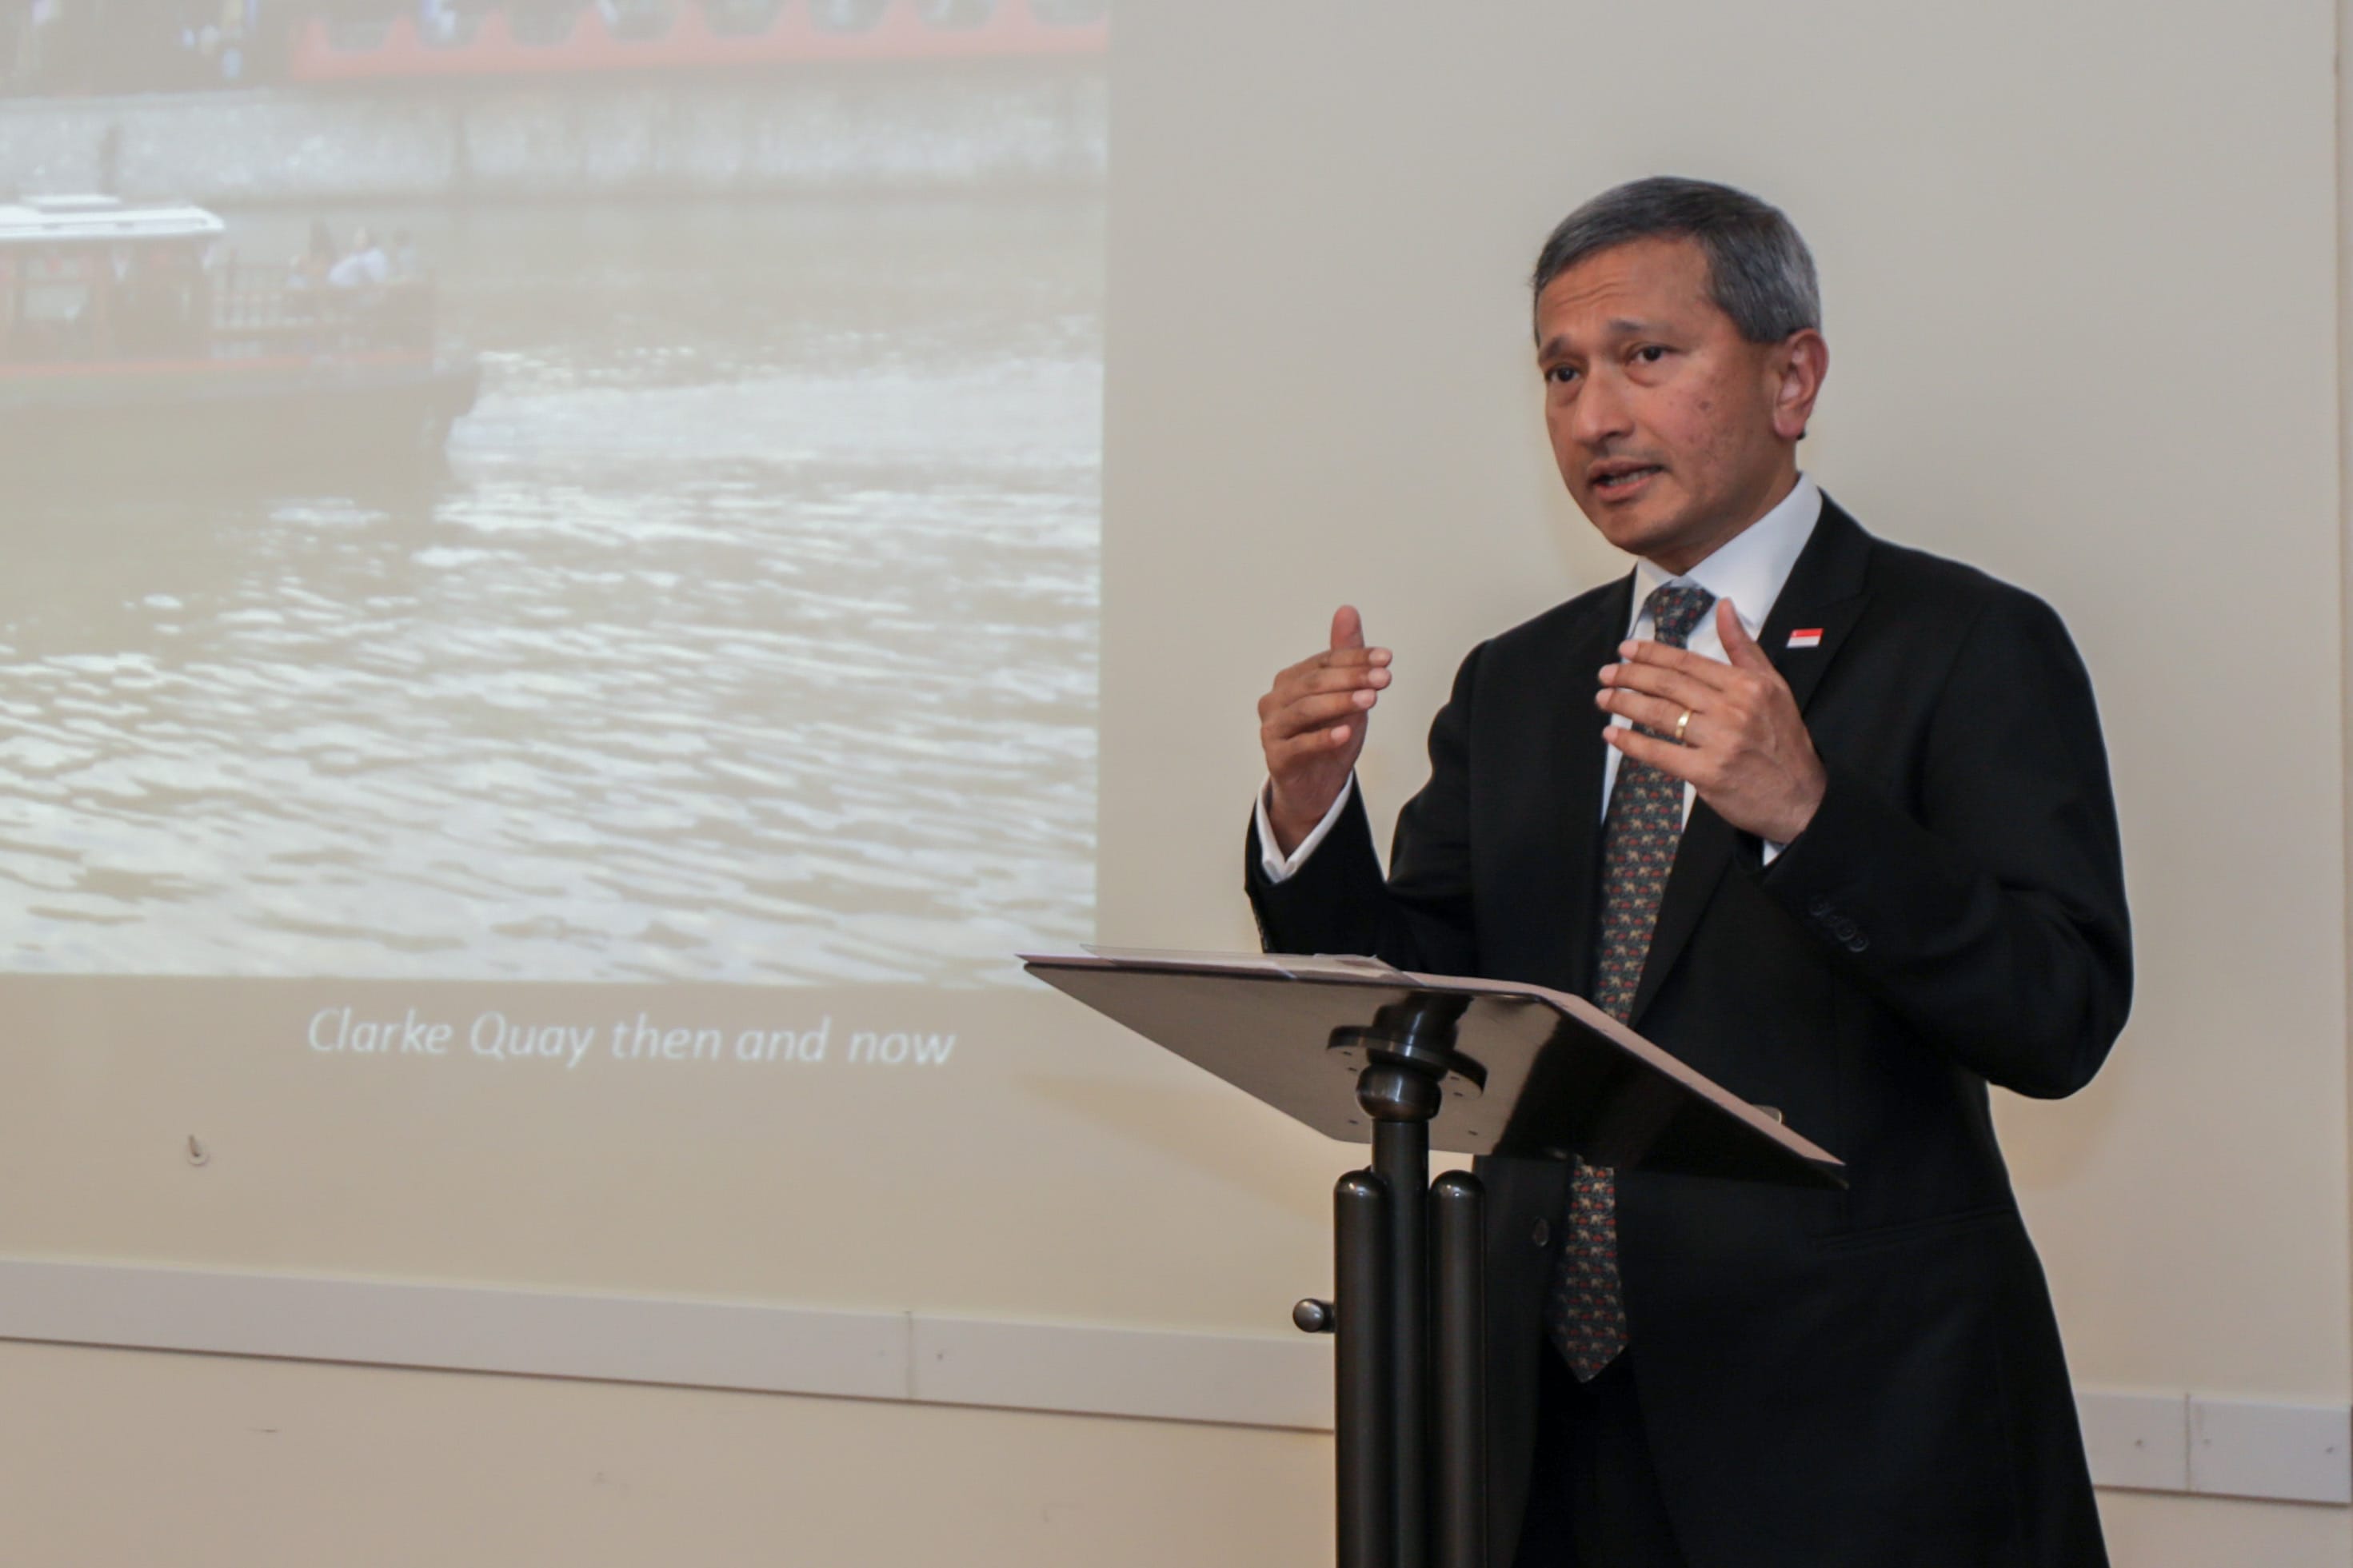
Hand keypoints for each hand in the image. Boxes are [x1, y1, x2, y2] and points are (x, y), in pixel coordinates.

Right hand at [1258, 606, 1391, 853]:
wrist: (1316, 785)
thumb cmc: (1329, 734)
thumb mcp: (1345, 694)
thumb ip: (1345, 655)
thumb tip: (1347, 609)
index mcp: (1291, 679)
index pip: (1324, 661)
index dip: (1355, 657)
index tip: (1386, 658)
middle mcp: (1276, 700)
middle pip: (1313, 682)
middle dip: (1351, 678)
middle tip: (1384, 678)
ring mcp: (1272, 728)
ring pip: (1305, 710)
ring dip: (1340, 703)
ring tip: (1370, 700)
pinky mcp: (1276, 757)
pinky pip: (1299, 745)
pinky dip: (1323, 738)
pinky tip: (1346, 732)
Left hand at [1597, 598, 1825, 843]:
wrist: (1800, 797)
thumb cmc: (1783, 740)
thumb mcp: (1773, 687)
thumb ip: (1744, 648)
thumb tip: (1725, 607)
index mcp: (1746, 685)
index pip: (1688, 663)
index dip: (1652, 653)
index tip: (1626, 649)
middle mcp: (1732, 709)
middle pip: (1669, 685)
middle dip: (1631, 676)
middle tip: (1607, 673)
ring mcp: (1719, 741)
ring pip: (1660, 715)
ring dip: (1626, 704)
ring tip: (1604, 698)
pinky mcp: (1707, 773)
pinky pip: (1660, 753)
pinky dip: (1632, 743)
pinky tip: (1612, 734)